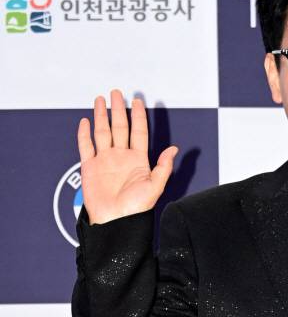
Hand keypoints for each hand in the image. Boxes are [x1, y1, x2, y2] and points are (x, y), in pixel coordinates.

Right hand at [77, 88, 177, 224]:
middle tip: (117, 93)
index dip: (138, 116)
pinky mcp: (90, 167)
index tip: (138, 101)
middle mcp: (121, 158)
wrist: (115, 222)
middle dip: (118, 109)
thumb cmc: (136, 210)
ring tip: (101, 100)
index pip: (138, 132)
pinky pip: (86, 146)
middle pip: (120, 127)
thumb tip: (173, 149)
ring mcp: (105, 161)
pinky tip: (86, 121)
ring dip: (101, 116)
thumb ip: (163, 167)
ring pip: (103, 132)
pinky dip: (84, 134)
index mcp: (137, 161)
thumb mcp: (155, 187)